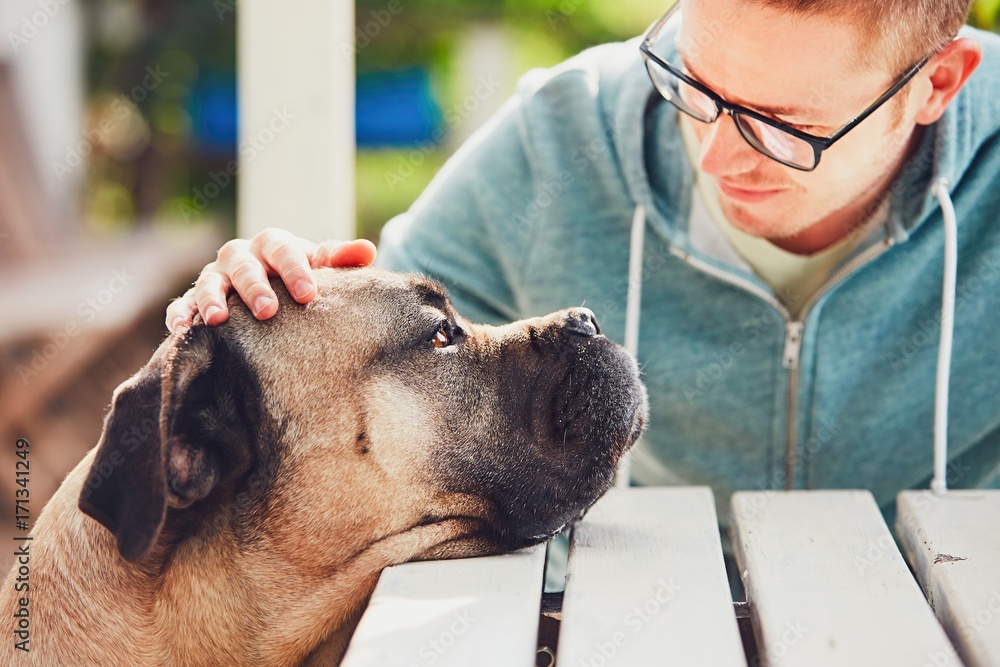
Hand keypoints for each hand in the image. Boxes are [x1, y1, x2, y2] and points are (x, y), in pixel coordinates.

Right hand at [166, 228, 375, 332]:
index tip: (308, 295)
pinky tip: (182, 329)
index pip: (283, 250)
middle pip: (245, 267)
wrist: (273, 286)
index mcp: (273, 244)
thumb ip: (342, 259)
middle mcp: (241, 256)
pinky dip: (181, 313)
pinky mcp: (196, 299)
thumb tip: (369, 250)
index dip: (294, 270)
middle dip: (255, 288)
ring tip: (217, 319)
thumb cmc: (301, 277)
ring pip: (209, 283)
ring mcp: (216, 277)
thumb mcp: (321, 267)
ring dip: (211, 299)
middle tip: (268, 311)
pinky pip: (183, 304)